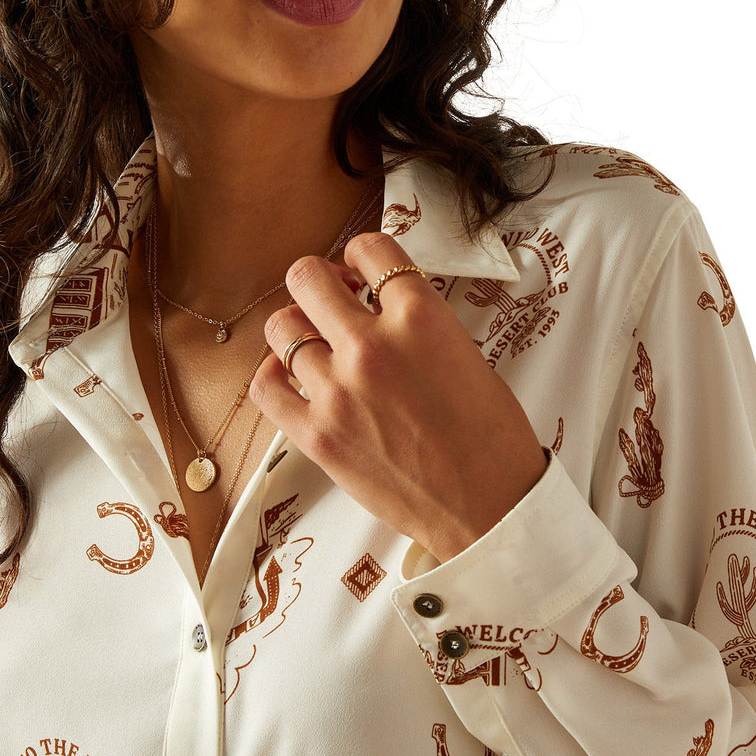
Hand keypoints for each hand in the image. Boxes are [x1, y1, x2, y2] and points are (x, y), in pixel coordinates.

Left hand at [248, 232, 547, 561]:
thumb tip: (379, 303)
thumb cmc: (490, 437)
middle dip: (318, 279)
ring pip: (282, 327)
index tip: (361, 268)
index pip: (370, 248)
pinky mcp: (316, 434)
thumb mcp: (466, 353)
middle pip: (307, 277)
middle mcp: (372, 346)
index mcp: (421, 317)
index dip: (361, 254)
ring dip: (298, 326)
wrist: (490, 507)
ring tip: (317, 341)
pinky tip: (292, 375)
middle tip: (333, 297)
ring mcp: (337, 391)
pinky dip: (273, 373)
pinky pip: (265, 386)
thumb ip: (417, 321)